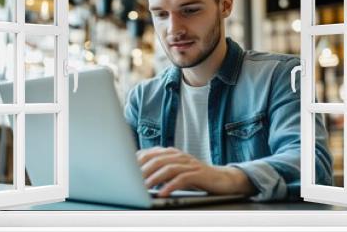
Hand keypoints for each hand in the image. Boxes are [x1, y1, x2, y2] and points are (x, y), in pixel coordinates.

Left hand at [136, 146, 255, 196]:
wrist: (221, 179)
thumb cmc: (195, 176)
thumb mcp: (175, 171)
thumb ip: (159, 170)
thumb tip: (136, 176)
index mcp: (171, 152)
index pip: (149, 153)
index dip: (136, 162)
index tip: (124, 172)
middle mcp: (179, 155)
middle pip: (157, 159)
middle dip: (142, 170)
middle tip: (131, 181)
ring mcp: (189, 163)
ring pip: (168, 168)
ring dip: (154, 178)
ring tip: (144, 188)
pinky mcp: (198, 173)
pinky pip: (182, 179)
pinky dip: (170, 186)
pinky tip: (163, 194)